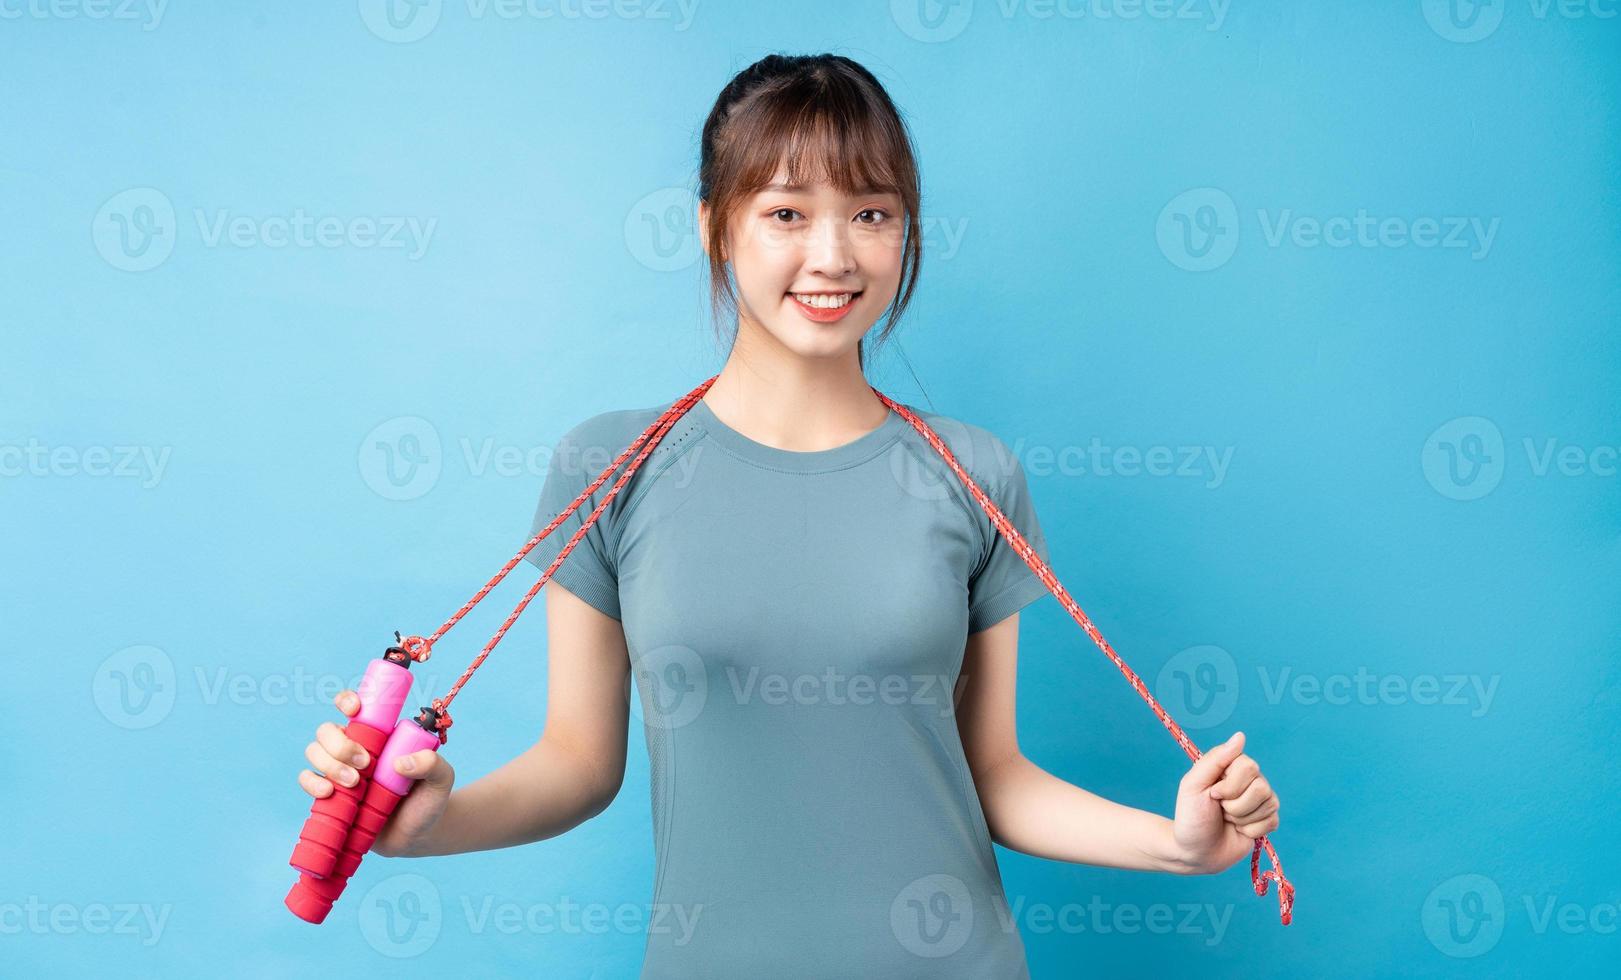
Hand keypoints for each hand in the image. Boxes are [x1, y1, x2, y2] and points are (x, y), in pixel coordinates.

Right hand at [298, 689, 455, 857]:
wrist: (417, 837)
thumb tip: (400, 763)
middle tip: (366, 764)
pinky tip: (328, 793)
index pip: (355, 707)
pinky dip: (312, 783)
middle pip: (327, 730)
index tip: (355, 709)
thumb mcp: (441, 779)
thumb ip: (432, 764)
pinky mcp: (329, 795)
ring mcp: (339, 771)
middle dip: (340, 744)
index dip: (347, 701)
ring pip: (314, 751)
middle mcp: (355, 749)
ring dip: (329, 763)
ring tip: (355, 783)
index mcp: (379, 736)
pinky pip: (307, 779)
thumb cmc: (428, 800)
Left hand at [1170, 731, 1280, 874]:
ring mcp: (1261, 800)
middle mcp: (1250, 780)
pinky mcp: (1267, 820)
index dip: (1230, 786)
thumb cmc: (1190, 816)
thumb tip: (1241, 736)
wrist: (1194, 851)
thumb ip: (1216, 759)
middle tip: (1220, 809)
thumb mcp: (1194, 784)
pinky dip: (1251, 831)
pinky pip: (1272, 821)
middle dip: (1235, 805)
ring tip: (1227, 819)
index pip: (1249, 767)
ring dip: (1241, 818)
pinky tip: (1238, 830)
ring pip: (1269, 804)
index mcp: (1232, 767)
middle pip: (1261, 787)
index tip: (1213, 794)